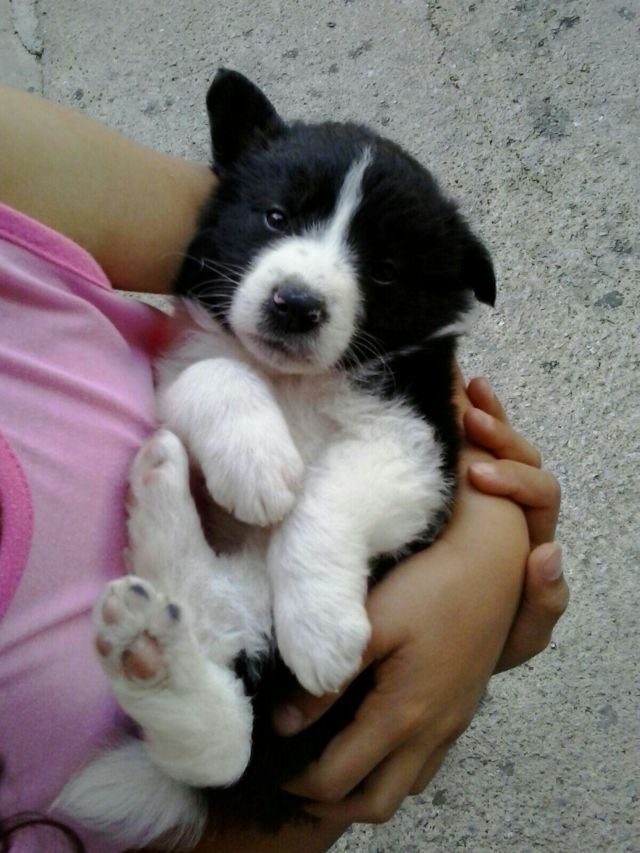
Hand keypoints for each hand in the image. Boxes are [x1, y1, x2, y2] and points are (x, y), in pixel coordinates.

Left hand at [273, 443, 528, 820]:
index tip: (274, 769)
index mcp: (403, 715)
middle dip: (332, 806)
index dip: (301, 782)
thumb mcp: (370, 626)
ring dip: (364, 791)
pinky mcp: (460, 709)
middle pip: (377, 803)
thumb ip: (328, 679)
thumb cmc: (428, 586)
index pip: (340, 777)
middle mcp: (431, 732)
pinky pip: (425, 764)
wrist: (490, 564)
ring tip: (330, 769)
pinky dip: (393, 771)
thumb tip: (285, 723)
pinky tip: (374, 742)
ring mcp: (451, 724)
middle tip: (297, 785)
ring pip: (406, 788)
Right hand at [463, 377, 568, 670]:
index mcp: (532, 540)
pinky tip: (451, 394)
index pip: (539, 494)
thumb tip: (549, 552)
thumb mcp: (520, 635)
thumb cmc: (483, 641)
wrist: (442, 647)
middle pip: (525, 460)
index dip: (513, 480)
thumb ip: (543, 603)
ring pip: (500, 446)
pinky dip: (465, 417)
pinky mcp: (453, 489)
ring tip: (467, 391)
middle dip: (502, 438)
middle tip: (471, 423)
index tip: (477, 476)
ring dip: (488, 415)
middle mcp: (515, 513)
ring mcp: (485, 499)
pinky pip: (466, 447)